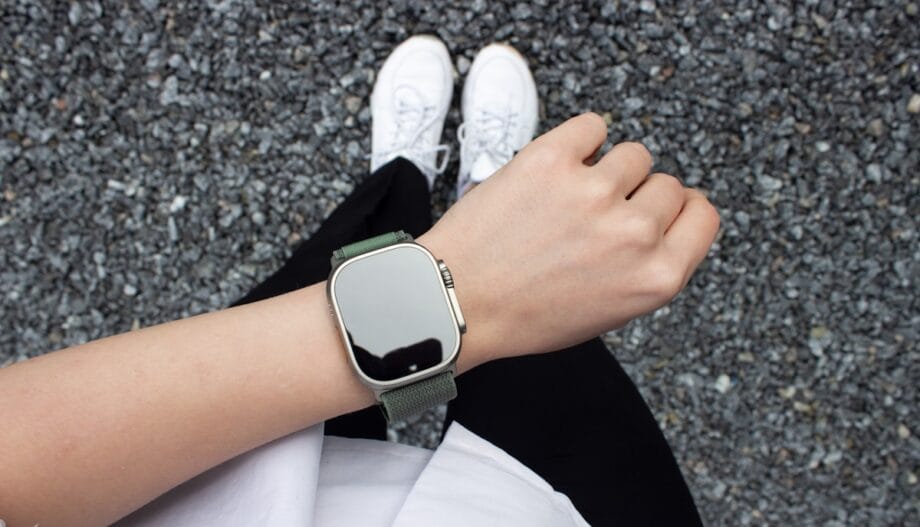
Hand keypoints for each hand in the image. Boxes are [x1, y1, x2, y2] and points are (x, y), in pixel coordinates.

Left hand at [420, 113, 719, 365]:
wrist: (457, 300)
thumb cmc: (525, 314)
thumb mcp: (608, 312)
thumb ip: (645, 267)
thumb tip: (662, 220)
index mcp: (656, 278)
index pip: (703, 216)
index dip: (681, 211)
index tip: (662, 209)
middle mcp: (634, 234)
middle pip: (667, 186)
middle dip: (637, 197)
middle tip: (594, 218)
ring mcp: (595, 192)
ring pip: (633, 155)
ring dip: (607, 170)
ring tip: (567, 197)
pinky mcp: (553, 159)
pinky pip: (592, 126)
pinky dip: (579, 141)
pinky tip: (557, 168)